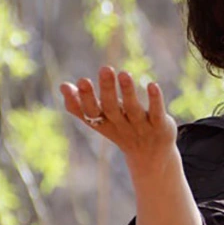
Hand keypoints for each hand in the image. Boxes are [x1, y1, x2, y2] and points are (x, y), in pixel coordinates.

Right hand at [59, 66, 178, 173]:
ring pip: (133, 110)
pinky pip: (157, 113)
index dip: (84, 100)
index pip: (90, 113)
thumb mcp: (102, 120)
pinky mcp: (160, 127)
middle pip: (112, 109)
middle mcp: (122, 126)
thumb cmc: (123, 130)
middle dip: (107, 89)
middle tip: (105, 68)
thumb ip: (82, 105)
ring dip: (128, 92)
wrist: (153, 157)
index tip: (80, 81)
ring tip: (124, 73)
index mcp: (105, 124)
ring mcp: (141, 127)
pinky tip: (153, 85)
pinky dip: (155, 100)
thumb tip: (63, 85)